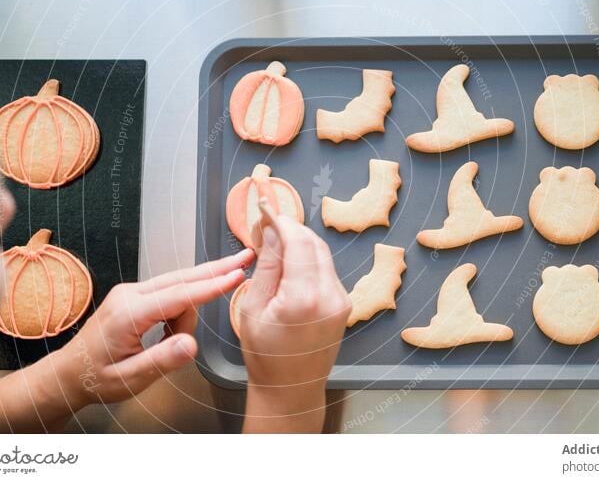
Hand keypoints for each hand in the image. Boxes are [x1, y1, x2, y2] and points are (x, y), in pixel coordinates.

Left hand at [52, 248, 253, 407]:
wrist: (69, 372)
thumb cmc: (97, 378)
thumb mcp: (130, 378)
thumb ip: (161, 361)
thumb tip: (192, 345)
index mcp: (129, 313)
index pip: (179, 296)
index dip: (211, 286)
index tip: (236, 275)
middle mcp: (131, 294)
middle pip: (182, 278)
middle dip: (215, 270)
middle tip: (245, 257)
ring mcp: (132, 292)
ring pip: (178, 289)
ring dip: (188, 313)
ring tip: (173, 344)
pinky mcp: (135, 295)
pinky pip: (169, 295)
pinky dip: (179, 311)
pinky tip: (170, 334)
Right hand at [240, 216, 350, 430]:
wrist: (291, 389)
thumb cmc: (266, 355)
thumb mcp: (254, 307)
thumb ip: (267, 265)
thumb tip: (271, 230)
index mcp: (304, 298)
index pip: (298, 242)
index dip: (282, 221)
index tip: (267, 209)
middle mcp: (330, 296)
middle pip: (314, 244)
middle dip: (292, 229)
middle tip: (268, 223)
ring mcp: (341, 300)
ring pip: (323, 255)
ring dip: (301, 243)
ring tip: (275, 242)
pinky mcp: (344, 304)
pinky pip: (327, 271)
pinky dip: (309, 260)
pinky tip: (290, 264)